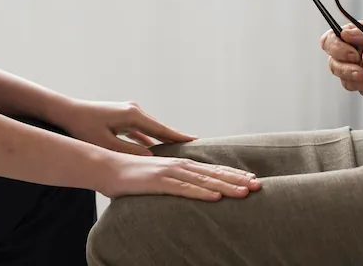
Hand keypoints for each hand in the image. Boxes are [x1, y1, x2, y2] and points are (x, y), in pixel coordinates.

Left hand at [61, 100, 194, 155]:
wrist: (68, 112)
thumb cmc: (84, 128)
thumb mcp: (106, 144)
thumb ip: (129, 151)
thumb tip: (151, 156)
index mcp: (132, 115)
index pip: (161, 129)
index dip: (178, 136)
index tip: (195, 140)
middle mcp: (134, 110)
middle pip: (158, 128)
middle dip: (174, 138)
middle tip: (192, 147)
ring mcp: (128, 112)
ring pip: (149, 129)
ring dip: (160, 139)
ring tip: (176, 149)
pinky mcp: (122, 116)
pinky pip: (140, 129)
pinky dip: (147, 138)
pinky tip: (154, 148)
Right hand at [97, 151, 261, 201]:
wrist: (105, 167)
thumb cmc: (129, 176)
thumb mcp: (155, 179)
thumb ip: (171, 183)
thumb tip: (184, 190)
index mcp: (179, 165)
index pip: (211, 170)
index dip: (233, 175)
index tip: (251, 180)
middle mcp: (178, 165)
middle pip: (213, 173)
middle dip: (237, 180)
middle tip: (258, 185)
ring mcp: (168, 172)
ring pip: (203, 181)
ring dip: (226, 187)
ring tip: (245, 192)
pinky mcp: (157, 181)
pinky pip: (183, 189)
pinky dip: (201, 193)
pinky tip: (216, 197)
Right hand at [321, 22, 362, 97]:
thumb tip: (346, 33)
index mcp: (353, 35)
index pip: (330, 39)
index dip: (336, 48)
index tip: (353, 55)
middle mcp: (350, 51)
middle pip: (332, 61)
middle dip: (344, 69)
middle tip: (361, 73)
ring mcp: (356, 67)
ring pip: (342, 77)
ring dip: (353, 81)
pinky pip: (355, 87)